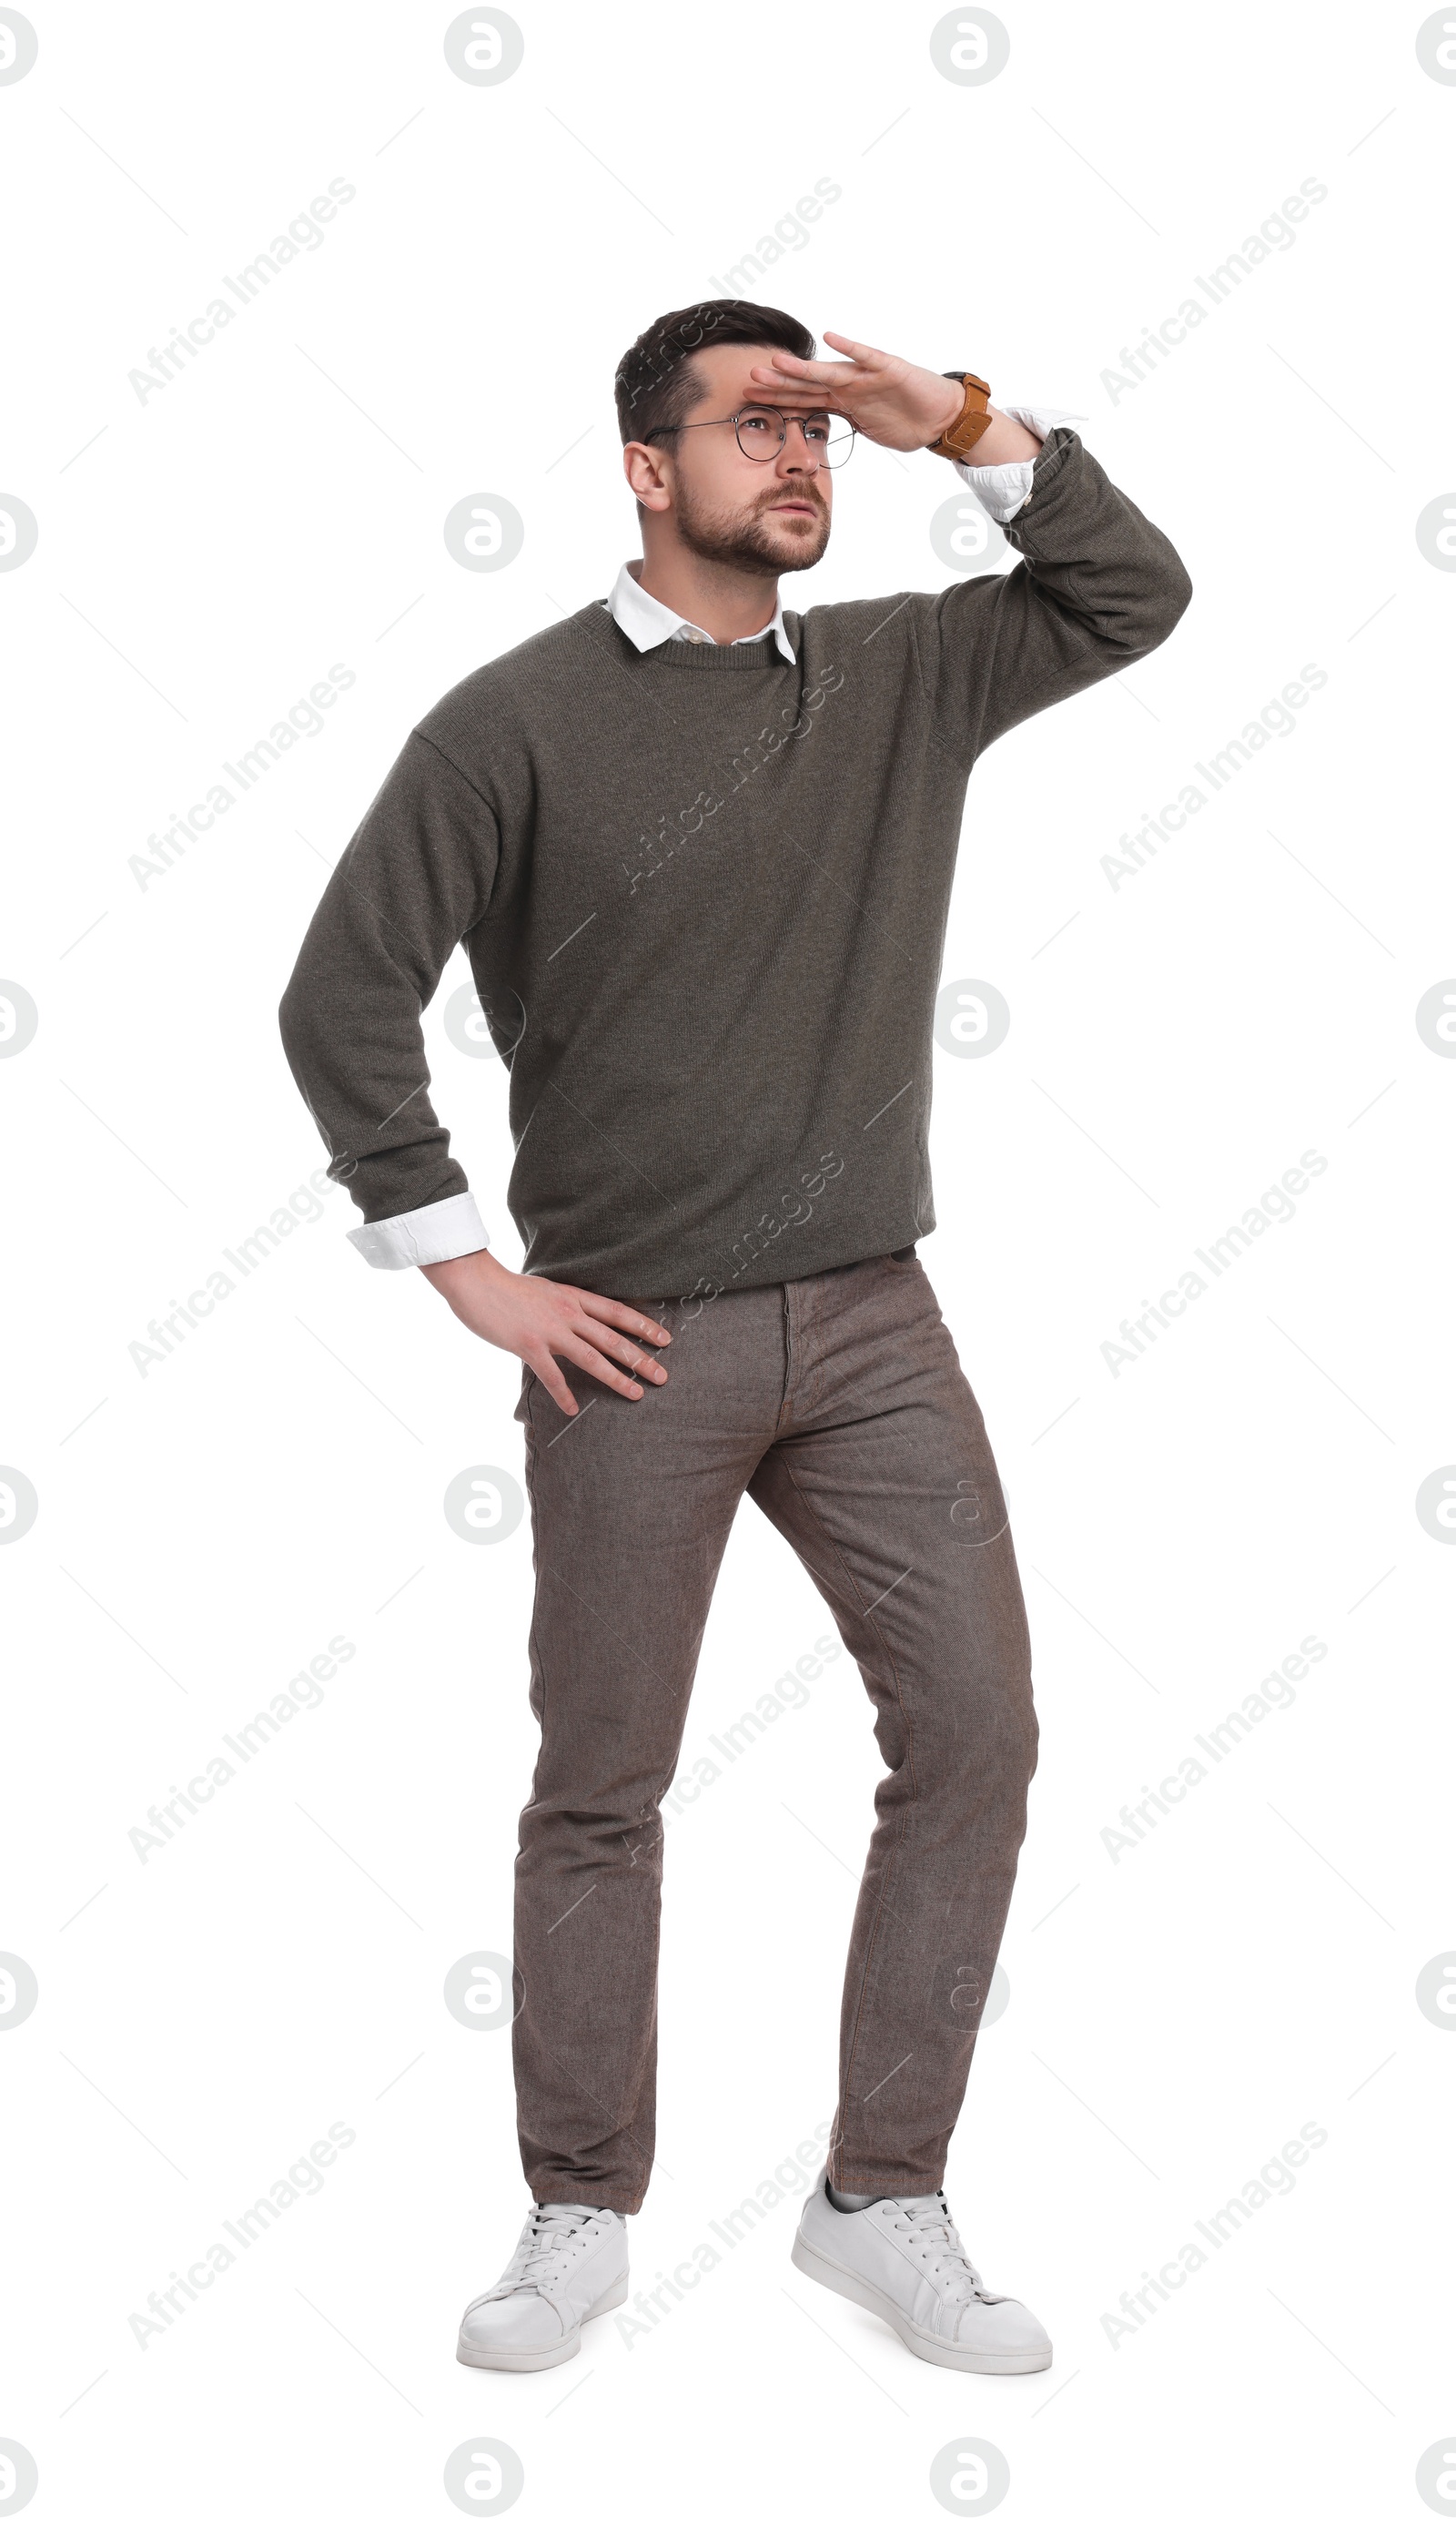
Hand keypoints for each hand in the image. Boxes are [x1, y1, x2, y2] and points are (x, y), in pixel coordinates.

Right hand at [419, 1247, 670, 1415]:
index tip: (665, 1339)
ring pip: (592, 1357)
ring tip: (636, 1394)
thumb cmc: (507, 1288)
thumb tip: (580, 1320)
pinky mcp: (528, 1345)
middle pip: (613, 1338)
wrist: (476, 1282)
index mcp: (573, 1297)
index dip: (643, 1326)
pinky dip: (563, 1394)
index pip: (617, 1312)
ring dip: (616, 1378)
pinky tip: (573, 1410)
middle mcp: (567, 1312)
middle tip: (662, 1376)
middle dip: (640, 1358)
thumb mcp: (546, 1290)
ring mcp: (549, 1330)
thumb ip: (565, 1305)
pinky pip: (552, 1375)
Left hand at [746, 333, 965, 452]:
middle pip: (808, 385)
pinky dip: (850, 348)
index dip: (777, 400)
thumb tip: (817, 435)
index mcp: (842, 401)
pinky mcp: (888, 369)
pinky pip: (866, 357)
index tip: (748, 400)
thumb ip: (843, 424)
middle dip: (780, 383)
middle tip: (750, 378)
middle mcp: (849, 385)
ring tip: (777, 361)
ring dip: (803, 368)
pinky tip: (831, 337)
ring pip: (829, 372)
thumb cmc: (905, 421)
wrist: (940, 416)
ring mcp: (866, 376)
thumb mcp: (866, 427)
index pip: (803, 400)